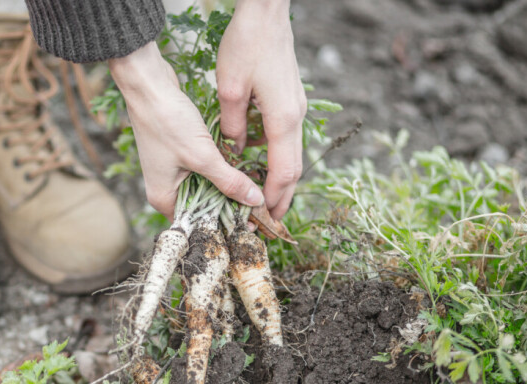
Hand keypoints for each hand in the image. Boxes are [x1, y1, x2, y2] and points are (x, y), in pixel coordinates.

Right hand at [109, 43, 263, 219]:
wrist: (148, 86)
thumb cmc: (167, 122)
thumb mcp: (202, 156)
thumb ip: (229, 181)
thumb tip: (255, 200)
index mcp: (163, 198)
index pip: (198, 222)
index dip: (226, 223)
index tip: (253, 222)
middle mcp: (166, 188)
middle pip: (203, 205)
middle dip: (230, 202)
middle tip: (259, 202)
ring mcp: (171, 171)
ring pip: (206, 185)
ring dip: (227, 183)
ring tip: (255, 185)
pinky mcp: (179, 154)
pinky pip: (203, 168)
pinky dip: (220, 167)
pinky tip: (240, 164)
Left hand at [217, 0, 306, 219]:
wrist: (267, 11)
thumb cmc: (247, 45)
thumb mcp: (230, 89)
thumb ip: (232, 126)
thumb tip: (232, 151)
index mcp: (283, 119)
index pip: (283, 171)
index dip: (273, 198)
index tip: (263, 219)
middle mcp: (296, 116)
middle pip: (293, 168)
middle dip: (281, 196)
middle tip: (267, 221)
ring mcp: (296, 107)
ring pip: (290, 153)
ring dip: (278, 178)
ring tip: (260, 199)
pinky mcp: (290, 99)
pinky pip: (284, 137)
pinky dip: (274, 157)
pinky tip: (256, 164)